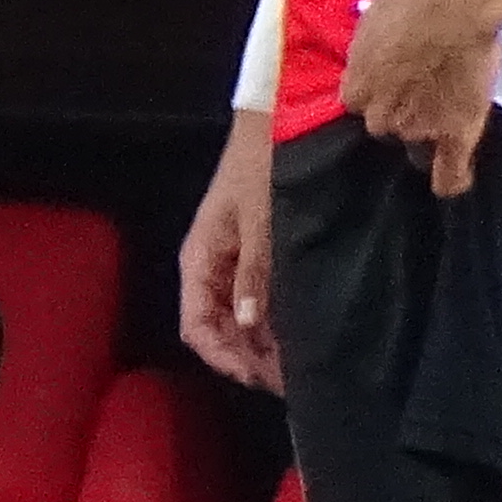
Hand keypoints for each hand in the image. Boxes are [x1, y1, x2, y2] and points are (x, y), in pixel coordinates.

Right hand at [177, 103, 281, 392]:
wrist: (279, 120)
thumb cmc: (263, 167)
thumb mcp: (262, 222)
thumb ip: (254, 274)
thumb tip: (246, 325)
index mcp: (200, 260)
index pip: (197, 327)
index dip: (225, 358)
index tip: (263, 379)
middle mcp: (213, 267)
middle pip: (219, 329)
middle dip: (250, 358)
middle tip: (294, 380)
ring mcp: (235, 261)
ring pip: (240, 319)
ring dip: (265, 344)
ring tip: (303, 363)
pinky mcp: (257, 253)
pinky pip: (258, 300)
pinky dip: (277, 321)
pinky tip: (304, 332)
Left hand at [336, 0, 499, 195]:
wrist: (453, 7)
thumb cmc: (408, 4)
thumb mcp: (368, 29)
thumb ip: (366, 59)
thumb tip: (373, 65)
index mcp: (355, 92)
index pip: (360, 107)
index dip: (378, 95)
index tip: (392, 83)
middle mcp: (381, 119)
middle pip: (386, 128)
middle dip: (400, 112)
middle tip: (424, 88)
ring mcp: (418, 130)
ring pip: (416, 145)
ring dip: (428, 130)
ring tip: (449, 106)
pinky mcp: (456, 135)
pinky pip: (450, 175)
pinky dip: (452, 180)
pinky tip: (452, 182)